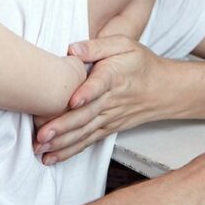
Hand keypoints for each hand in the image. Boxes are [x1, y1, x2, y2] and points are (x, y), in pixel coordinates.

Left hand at [34, 35, 171, 163]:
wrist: (164, 89)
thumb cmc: (140, 64)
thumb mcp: (124, 46)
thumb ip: (97, 46)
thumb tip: (72, 48)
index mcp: (114, 76)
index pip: (100, 85)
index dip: (87, 92)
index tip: (73, 100)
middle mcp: (110, 100)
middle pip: (86, 114)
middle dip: (63, 126)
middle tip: (42, 134)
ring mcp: (109, 117)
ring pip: (84, 132)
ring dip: (62, 142)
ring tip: (40, 148)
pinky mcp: (108, 128)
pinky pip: (88, 141)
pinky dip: (69, 151)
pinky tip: (51, 158)